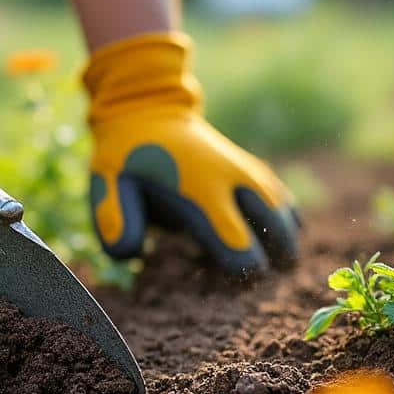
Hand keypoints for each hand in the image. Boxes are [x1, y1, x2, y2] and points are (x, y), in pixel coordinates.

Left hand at [83, 33, 299, 275]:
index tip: (228, 284)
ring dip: (285, 244)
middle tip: (258, 281)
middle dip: (274, 262)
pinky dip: (285, 223)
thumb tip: (133, 253)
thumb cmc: (125, 155)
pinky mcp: (254, 168)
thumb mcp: (107, 181)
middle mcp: (234, 180)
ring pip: (286, 214)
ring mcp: (248, 171)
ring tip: (275, 265)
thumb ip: (114, 218)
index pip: (239, 244)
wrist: (148, 109)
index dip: (243, 272)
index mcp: (202, 191)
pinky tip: (273, 239)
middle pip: (276, 231)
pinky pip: (284, 200)